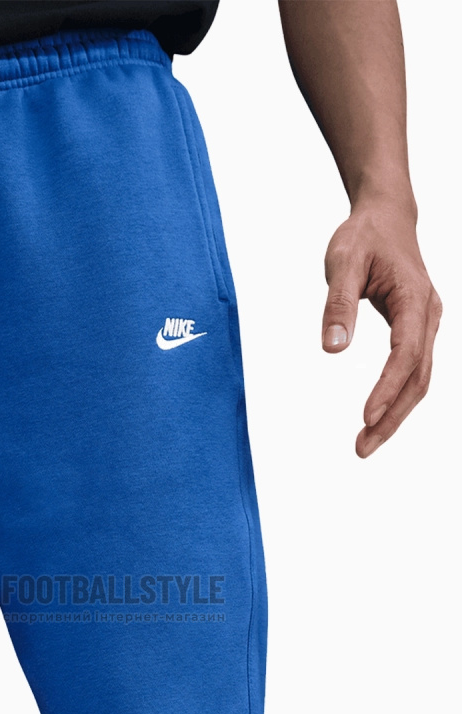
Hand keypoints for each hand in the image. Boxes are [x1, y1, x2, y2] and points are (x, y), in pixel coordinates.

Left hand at [321, 199, 441, 457]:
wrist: (386, 216)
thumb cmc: (364, 236)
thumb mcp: (343, 262)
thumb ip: (338, 306)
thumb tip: (332, 348)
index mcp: (415, 300)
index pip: (404, 354)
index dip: (387, 389)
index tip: (365, 417)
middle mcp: (429, 316)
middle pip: (418, 378)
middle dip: (391, 417)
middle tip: (361, 449)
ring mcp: (427, 324)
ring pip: (419, 380)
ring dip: (395, 414)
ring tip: (365, 443)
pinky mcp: (418, 330)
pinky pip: (413, 371)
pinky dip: (397, 398)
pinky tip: (377, 418)